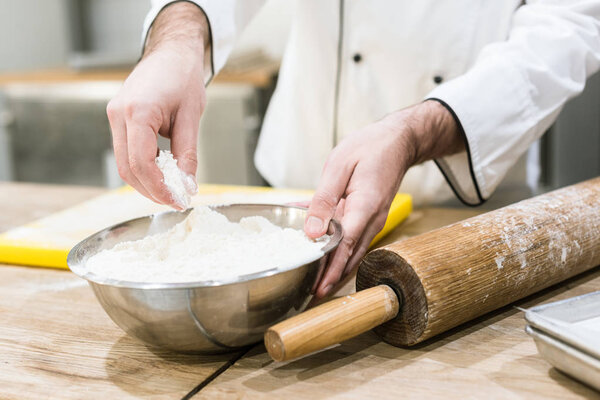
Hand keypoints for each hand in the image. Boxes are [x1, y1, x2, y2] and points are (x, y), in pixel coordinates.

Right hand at [106, 2, 208, 208]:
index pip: (142, 163)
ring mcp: (114, 116)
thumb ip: (187, 153)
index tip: (177, 200)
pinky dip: (142, 167)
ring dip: (145, 182)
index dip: (159, 187)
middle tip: (175, 200)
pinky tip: (161, 174)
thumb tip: (187, 185)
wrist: (171, 52)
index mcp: (138, 112)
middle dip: (151, 190)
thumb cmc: (183, 77)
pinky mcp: (118, 119)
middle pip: (127, 168)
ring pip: (123, 163)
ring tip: (170, 191)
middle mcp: (119, 114)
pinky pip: (125, 152)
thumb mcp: (192, 116)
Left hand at [305, 100, 462, 297]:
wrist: (397, 142)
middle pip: (350, 257)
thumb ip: (324, 199)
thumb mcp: (338, 165)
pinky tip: (324, 262)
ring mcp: (373, 222)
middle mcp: (372, 219)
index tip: (318, 289)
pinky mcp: (369, 219)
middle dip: (332, 280)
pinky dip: (340, 256)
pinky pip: (354, 242)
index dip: (331, 270)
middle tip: (311, 299)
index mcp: (365, 205)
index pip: (345, 245)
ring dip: (336, 272)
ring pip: (353, 254)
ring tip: (317, 290)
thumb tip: (312, 232)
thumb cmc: (369, 148)